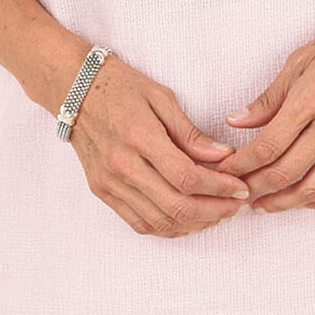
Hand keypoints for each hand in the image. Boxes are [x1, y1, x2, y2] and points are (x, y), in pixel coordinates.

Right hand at [61, 54, 252, 235]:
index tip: (240, 187)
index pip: (187, 177)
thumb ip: (191, 132)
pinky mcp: (103, 192)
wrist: (74, 90)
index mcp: (139, 136)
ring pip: (160, 221)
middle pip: (176, 206)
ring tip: (218, 214)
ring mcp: (110, 183)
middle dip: (215, 211)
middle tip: (236, 206)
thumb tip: (223, 156)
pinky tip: (188, 220)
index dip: (220, 188)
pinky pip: (140, 223)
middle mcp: (122, 165)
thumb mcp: (161, 97)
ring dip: (195, 223)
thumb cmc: (120, 87)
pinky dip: (168, 228)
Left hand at [211, 0, 314, 212]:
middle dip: (255, 187)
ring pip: (314, 190)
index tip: (226, 169)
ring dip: (284, 203)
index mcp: (311, 100)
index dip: (242, 164)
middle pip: (285, 173)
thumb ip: (269, 98)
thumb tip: (236, 121)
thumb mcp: (301, 60)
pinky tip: (303, 199)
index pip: (267, 146)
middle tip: (238, 190)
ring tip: (264, 205)